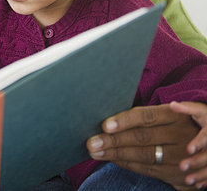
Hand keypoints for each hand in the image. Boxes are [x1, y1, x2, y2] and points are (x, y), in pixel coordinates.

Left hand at [85, 104, 199, 189]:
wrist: (202, 150)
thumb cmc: (174, 126)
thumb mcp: (168, 115)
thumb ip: (144, 116)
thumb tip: (109, 119)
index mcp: (175, 115)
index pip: (146, 116)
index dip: (125, 120)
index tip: (105, 125)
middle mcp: (180, 134)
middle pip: (142, 137)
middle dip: (113, 140)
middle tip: (91, 142)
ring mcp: (180, 156)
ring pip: (143, 155)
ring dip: (115, 154)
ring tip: (95, 151)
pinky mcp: (177, 173)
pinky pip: (147, 169)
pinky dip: (126, 164)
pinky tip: (111, 159)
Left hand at [170, 101, 206, 188]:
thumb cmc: (206, 117)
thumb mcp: (198, 110)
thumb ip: (186, 109)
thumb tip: (172, 104)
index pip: (206, 136)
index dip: (198, 142)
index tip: (188, 149)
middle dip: (197, 161)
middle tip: (182, 166)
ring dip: (201, 174)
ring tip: (188, 180)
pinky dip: (206, 180)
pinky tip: (196, 186)